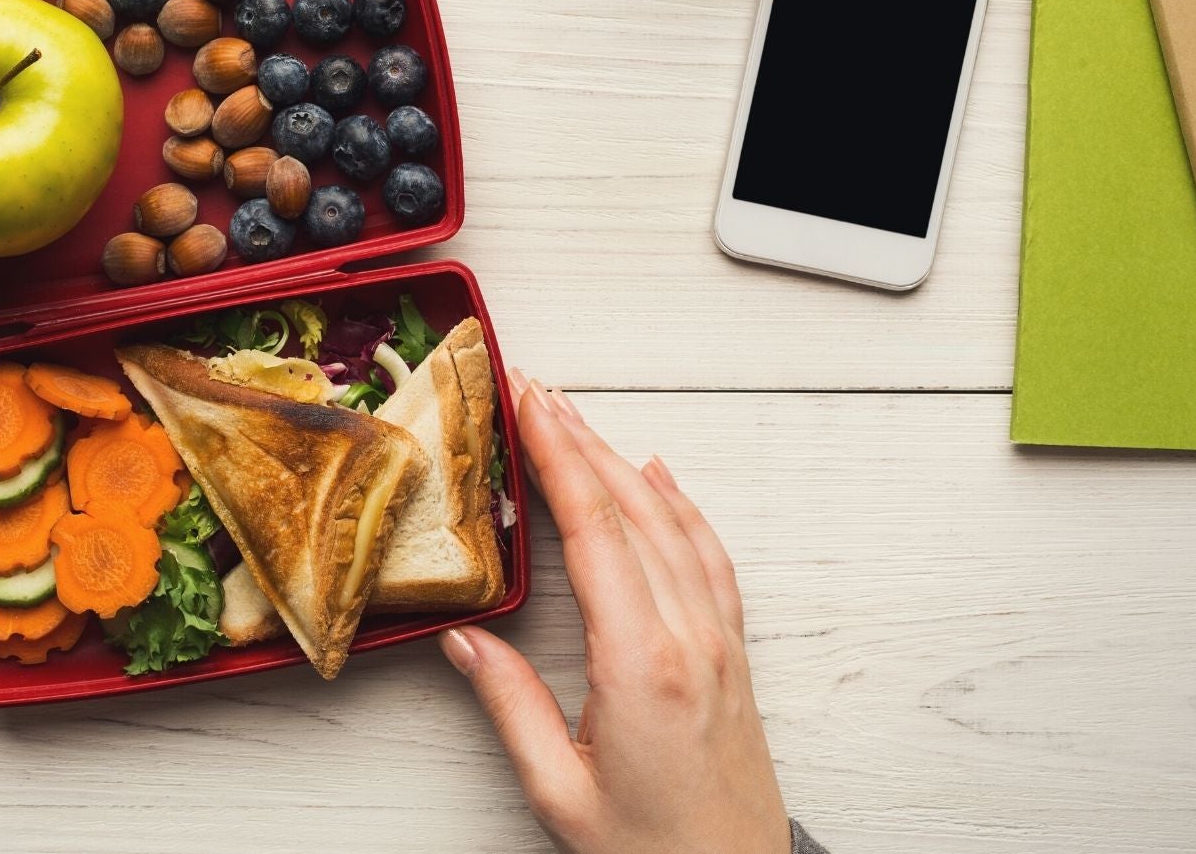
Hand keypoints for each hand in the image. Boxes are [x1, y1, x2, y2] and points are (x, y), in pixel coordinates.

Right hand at [440, 370, 789, 853]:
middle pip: (632, 509)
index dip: (557, 457)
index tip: (527, 404)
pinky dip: (680, 504)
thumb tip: (464, 638)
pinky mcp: (731, 655)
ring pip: (672, 523)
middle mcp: (689, 638)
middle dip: (579, 439)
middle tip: (536, 388)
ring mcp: (718, 642)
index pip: (595, 530)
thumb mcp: (559, 789)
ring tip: (577, 418)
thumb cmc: (652, 852)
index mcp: (641, 663)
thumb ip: (510, 706)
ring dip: (622, 460)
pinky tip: (659, 476)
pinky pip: (708, 556)